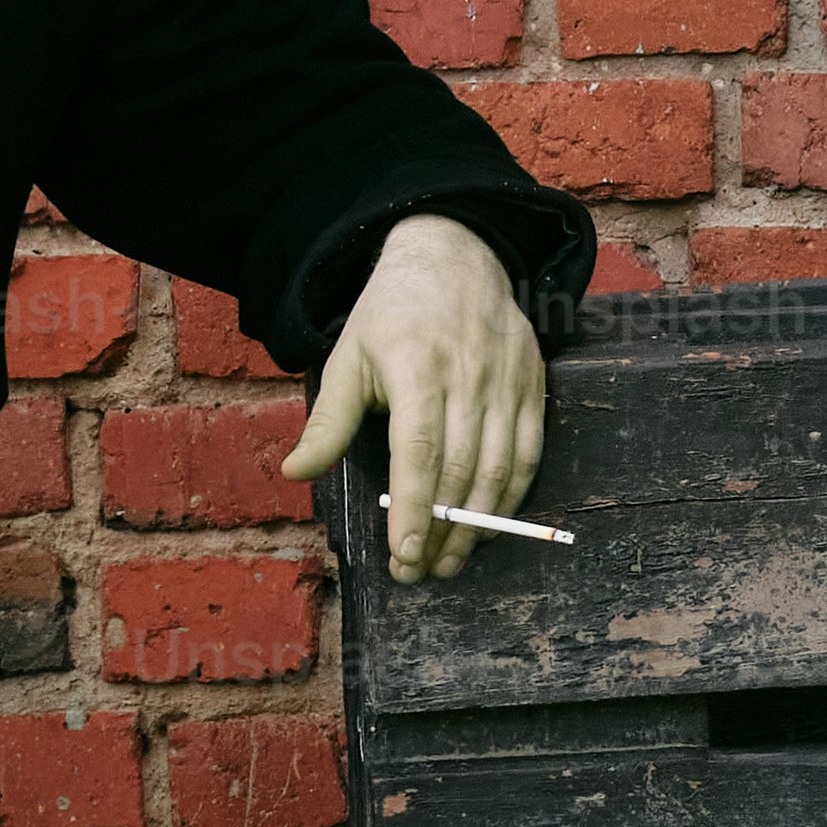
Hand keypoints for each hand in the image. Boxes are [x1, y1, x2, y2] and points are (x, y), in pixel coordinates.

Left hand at [283, 212, 547, 578]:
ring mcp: (506, 381)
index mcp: (417, 367)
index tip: (404, 554)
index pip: (420, 453)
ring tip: (451, 561)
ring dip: (478, 525)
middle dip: (442, 531)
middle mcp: (468, 376)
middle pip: (461, 470)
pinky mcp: (532, 385)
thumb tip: (294, 473)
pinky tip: (488, 525)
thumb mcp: (348, 359)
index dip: (415, 509)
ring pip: (501, 470)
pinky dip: (511, 497)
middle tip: (419, 571)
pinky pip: (528, 453)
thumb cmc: (392, 314)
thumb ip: (329, 422)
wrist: (453, 255)